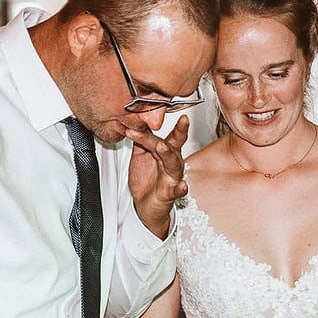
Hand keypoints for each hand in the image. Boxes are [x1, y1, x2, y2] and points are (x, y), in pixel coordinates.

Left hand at [125, 115, 189, 237]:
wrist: (145, 204)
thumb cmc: (146, 179)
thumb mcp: (141, 155)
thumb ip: (141, 139)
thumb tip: (135, 121)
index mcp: (166, 152)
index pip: (165, 134)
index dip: (159, 125)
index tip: (153, 113)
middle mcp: (172, 162)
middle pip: (173, 145)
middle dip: (180, 132)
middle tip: (182, 120)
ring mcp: (173, 177)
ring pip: (174, 164)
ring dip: (169, 154)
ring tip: (163, 147)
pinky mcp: (171, 192)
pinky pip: (178, 190)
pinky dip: (181, 188)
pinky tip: (182, 186)